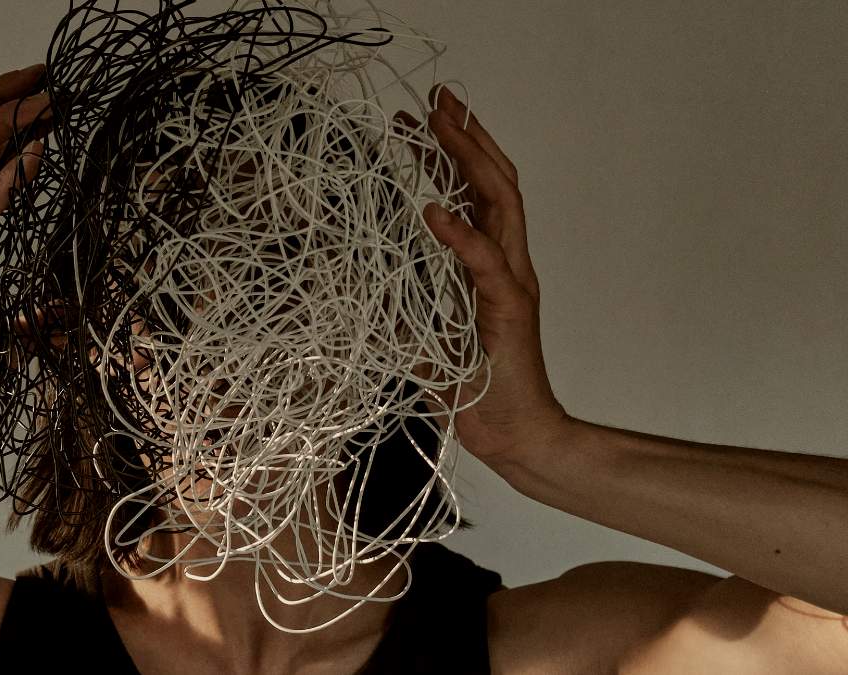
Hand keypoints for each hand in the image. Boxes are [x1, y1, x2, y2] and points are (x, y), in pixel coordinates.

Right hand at [0, 63, 48, 430]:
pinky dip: (5, 181)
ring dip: (6, 119)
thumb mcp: (7, 328)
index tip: (47, 93)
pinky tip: (36, 156)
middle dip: (5, 96)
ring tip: (47, 99)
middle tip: (47, 75)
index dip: (8, 115)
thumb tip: (63, 317)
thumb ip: (34, 316)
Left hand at [394, 84, 573, 471]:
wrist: (514, 434)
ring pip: (502, 204)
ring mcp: (514, 283)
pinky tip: (434, 210)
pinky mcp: (513, 310)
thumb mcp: (425, 336)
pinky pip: (487, 262)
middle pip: (495, 182)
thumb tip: (356, 291)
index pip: (477, 193)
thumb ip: (404, 306)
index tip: (424, 119)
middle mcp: (508, 264)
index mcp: (490, 265)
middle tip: (437, 100)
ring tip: (439, 128)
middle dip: (466, 136)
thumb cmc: (474, 389)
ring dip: (469, 162)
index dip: (454, 152)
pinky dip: (461, 234)